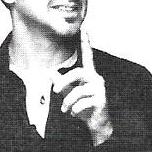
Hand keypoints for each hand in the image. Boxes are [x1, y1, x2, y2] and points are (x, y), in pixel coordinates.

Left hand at [52, 30, 112, 145]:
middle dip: (64, 81)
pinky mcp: (101, 100)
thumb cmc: (84, 108)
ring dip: (68, 102)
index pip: (87, 55)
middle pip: (78, 72)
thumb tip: (49, 73)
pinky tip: (75, 113)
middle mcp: (96, 79)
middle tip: (54, 91)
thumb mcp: (70, 94)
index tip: (84, 28)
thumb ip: (61, 83)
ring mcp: (100, 89)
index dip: (85, 42)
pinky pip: (83, 102)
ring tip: (65, 110)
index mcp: (89, 75)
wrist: (96, 124)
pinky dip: (75, 109)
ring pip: (78, 91)